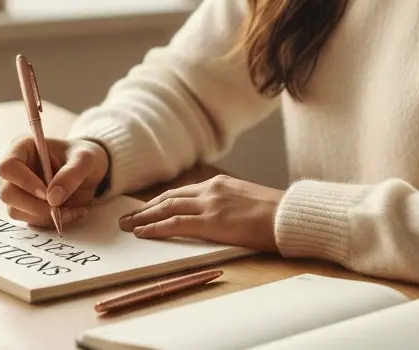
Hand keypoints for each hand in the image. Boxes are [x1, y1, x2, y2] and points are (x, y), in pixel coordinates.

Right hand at [0, 136, 109, 229]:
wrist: (90, 171)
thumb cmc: (84, 156)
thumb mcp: (85, 159)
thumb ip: (71, 174)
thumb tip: (52, 199)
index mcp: (23, 148)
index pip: (8, 167)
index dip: (24, 182)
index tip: (46, 193)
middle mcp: (15, 169)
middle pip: (7, 194)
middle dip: (34, 206)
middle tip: (59, 208)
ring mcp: (18, 189)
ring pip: (16, 211)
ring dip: (44, 217)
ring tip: (71, 211)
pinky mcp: (25, 206)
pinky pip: (29, 220)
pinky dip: (50, 221)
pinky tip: (71, 213)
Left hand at [118, 174, 284, 252]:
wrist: (291, 216)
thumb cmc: (276, 214)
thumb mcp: (248, 202)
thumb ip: (228, 205)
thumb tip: (218, 218)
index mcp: (220, 184)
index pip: (183, 192)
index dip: (161, 201)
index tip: (147, 209)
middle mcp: (211, 189)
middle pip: (169, 197)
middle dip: (146, 208)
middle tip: (127, 217)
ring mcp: (210, 204)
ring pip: (167, 208)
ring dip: (144, 218)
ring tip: (128, 227)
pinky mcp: (212, 222)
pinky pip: (176, 224)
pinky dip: (156, 228)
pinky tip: (143, 233)